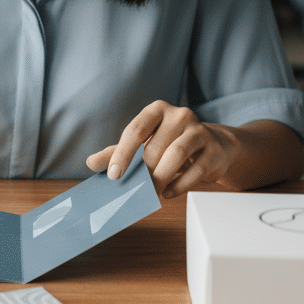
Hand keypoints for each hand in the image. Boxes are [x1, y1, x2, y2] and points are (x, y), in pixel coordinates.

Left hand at [85, 100, 238, 199]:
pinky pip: (195, 170)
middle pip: (155, 147)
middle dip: (143, 171)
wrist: (213, 146)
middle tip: (134, 189)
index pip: (135, 130)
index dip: (123, 153)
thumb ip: (116, 152)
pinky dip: (178, 185)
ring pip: (176, 155)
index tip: (113, 175)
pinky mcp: (213, 150)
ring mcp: (199, 131)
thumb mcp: (142, 144)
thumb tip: (90, 163)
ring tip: (151, 192)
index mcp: (157, 110)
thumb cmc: (170, 144)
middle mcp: (180, 115)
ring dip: (160, 178)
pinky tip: (168, 193)